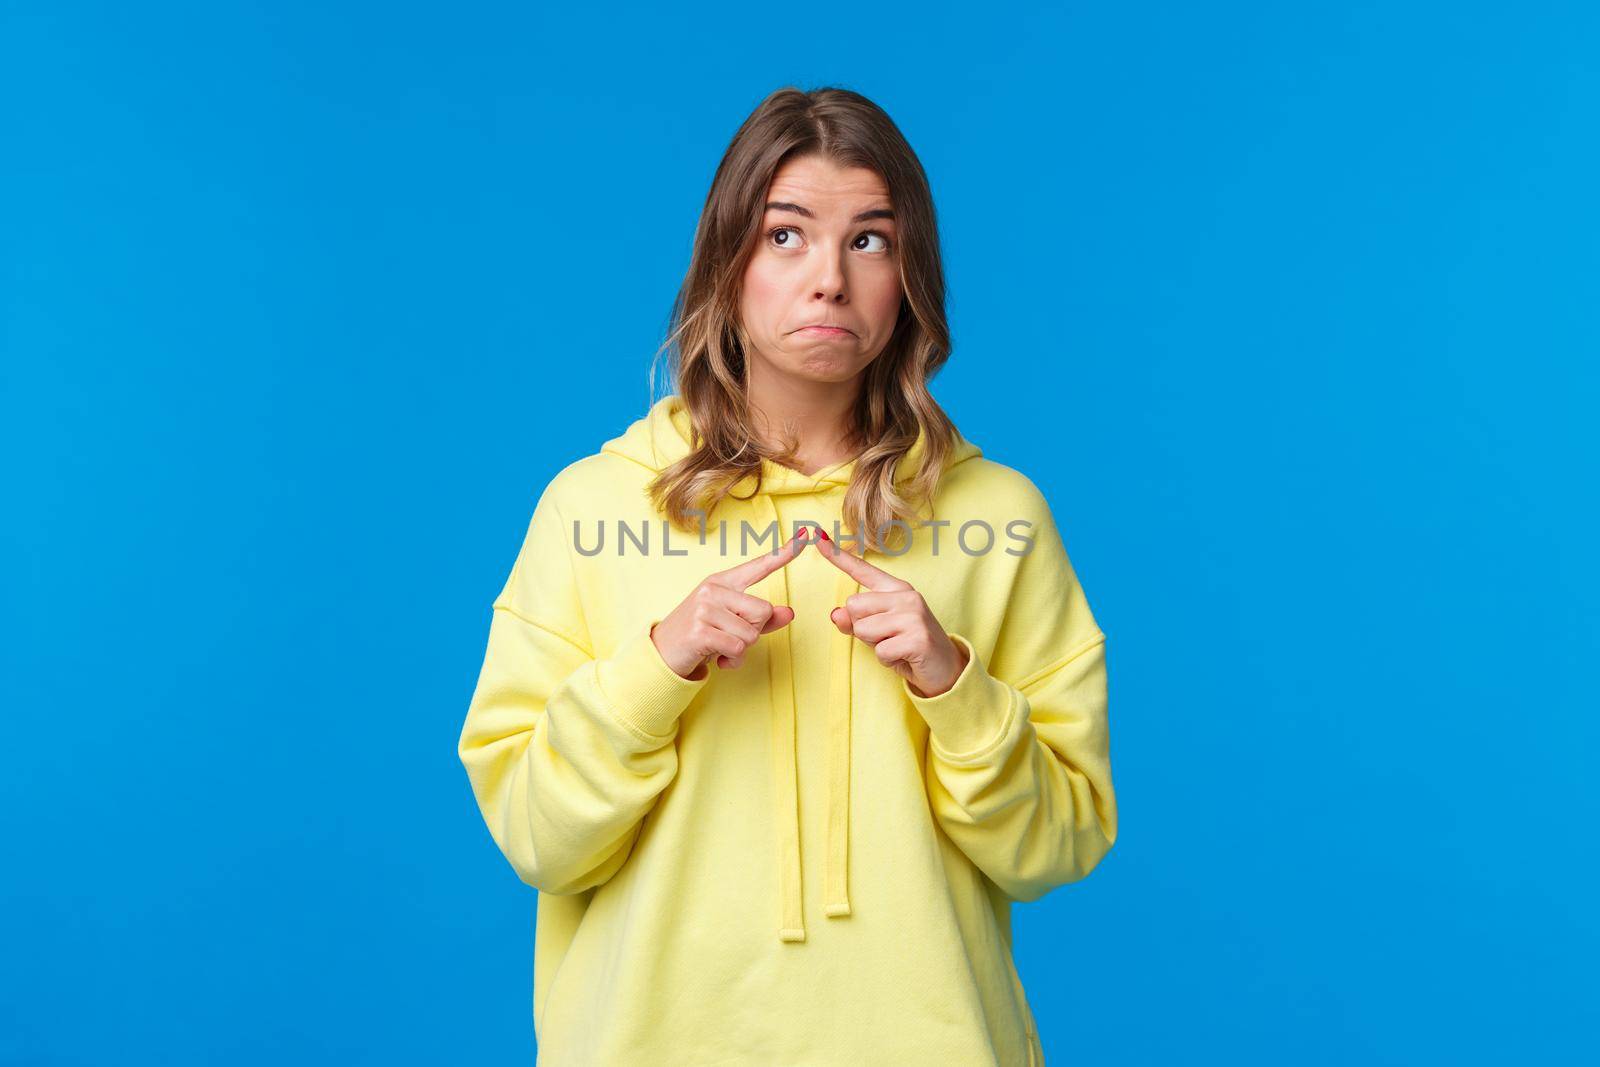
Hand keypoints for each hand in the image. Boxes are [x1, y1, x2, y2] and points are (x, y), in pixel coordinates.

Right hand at [650, 527, 811, 679]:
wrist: (662, 652)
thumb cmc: (701, 635)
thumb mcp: (731, 624)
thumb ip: (762, 619)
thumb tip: (789, 612)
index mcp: (722, 582)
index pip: (758, 566)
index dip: (783, 553)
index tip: (805, 535)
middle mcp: (713, 589)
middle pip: (763, 610)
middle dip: (754, 631)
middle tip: (730, 636)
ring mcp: (704, 608)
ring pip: (752, 633)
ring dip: (742, 649)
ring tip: (723, 648)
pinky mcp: (700, 631)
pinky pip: (738, 648)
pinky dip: (733, 660)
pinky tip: (719, 658)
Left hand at [810, 529, 969, 697]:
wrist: (946, 669)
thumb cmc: (908, 647)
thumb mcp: (878, 632)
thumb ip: (855, 621)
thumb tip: (835, 614)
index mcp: (896, 589)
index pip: (863, 570)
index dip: (839, 556)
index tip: (819, 538)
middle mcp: (906, 596)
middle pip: (853, 605)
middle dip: (861, 629)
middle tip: (887, 638)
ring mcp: (913, 615)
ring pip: (862, 629)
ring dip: (874, 645)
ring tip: (896, 646)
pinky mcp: (917, 638)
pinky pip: (880, 651)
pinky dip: (887, 660)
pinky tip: (904, 657)